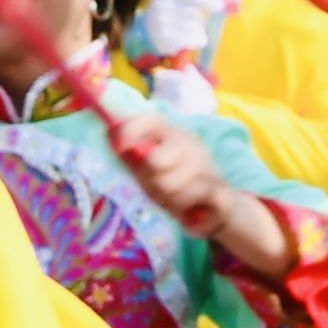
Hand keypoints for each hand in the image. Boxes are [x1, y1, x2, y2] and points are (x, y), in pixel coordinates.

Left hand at [108, 114, 297, 280]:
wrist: (218, 207)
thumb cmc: (177, 184)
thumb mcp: (149, 171)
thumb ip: (131, 155)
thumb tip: (108, 133)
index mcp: (172, 134)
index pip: (152, 120)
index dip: (132, 129)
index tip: (118, 146)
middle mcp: (190, 144)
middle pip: (157, 160)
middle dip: (151, 180)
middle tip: (156, 187)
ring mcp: (207, 164)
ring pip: (171, 185)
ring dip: (168, 198)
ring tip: (175, 199)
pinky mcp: (219, 187)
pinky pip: (189, 199)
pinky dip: (184, 207)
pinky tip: (189, 207)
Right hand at [126, 0, 230, 76]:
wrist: (147, 33)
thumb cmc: (171, 15)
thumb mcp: (178, 0)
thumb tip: (223, 3)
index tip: (221, 6)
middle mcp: (162, 6)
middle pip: (195, 13)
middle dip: (199, 20)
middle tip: (191, 24)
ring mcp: (162, 24)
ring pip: (196, 27)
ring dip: (199, 32)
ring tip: (188, 33)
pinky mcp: (165, 40)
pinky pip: (193, 40)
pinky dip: (197, 41)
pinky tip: (190, 41)